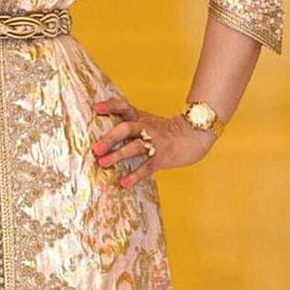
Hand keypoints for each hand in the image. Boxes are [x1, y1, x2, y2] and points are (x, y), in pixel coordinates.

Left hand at [92, 97, 216, 187]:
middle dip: (110, 138)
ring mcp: (155, 142)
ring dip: (118, 155)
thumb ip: (126, 123)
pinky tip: (123, 183)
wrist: (194, 136)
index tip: (96, 108)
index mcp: (139, 117)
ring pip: (135, 147)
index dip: (110, 106)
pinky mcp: (163, 157)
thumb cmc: (163, 130)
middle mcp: (146, 127)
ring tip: (103, 163)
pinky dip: (135, 175)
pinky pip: (147, 167)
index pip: (124, 106)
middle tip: (96, 148)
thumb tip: (100, 134)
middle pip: (126, 128)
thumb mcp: (145, 121)